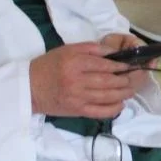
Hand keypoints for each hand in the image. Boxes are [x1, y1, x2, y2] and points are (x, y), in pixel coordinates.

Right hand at [29, 42, 144, 118]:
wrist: (28, 87)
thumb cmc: (49, 65)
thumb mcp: (67, 50)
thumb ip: (91, 48)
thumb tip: (113, 51)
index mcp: (74, 63)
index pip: (103, 65)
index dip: (119, 66)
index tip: (129, 66)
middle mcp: (77, 81)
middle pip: (107, 82)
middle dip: (123, 81)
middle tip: (131, 79)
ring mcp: (77, 98)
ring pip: (106, 97)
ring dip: (122, 94)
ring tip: (130, 90)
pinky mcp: (76, 111)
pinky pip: (99, 112)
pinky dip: (113, 110)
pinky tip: (121, 105)